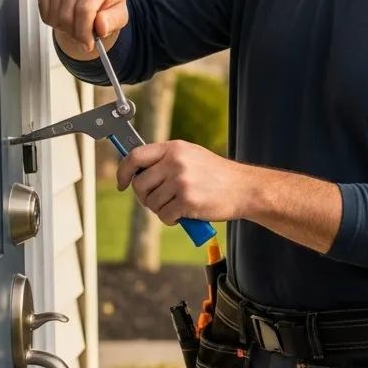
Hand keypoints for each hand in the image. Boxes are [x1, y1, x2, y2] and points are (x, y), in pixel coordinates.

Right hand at [38, 0, 126, 57]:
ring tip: (77, 25)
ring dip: (65, 29)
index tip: (87, 45)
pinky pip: (44, 12)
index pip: (84, 11)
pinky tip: (66, 17)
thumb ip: (112, 21)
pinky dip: (54, 22)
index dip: (84, 32)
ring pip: (55, 16)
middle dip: (75, 33)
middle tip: (83, 38)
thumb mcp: (119, 14)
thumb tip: (101, 26)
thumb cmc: (108, 4)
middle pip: (67, 16)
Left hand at [116, 141, 249, 225]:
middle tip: (158, 201)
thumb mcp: (192, 157)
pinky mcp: (187, 200)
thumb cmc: (218, 176)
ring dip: (160, 209)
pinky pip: (164, 215)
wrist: (245, 189)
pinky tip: (184, 215)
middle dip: (144, 197)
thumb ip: (167, 160)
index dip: (123, 171)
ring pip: (151, 202)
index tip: (122, 183)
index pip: (135, 156)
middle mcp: (176, 162)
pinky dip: (171, 220)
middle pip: (139, 183)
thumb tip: (136, 171)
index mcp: (175, 148)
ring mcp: (181, 181)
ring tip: (177, 206)